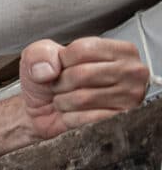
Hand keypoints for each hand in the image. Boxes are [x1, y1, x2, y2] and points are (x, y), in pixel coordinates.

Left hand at [19, 36, 148, 140]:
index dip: (62, 61)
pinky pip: (85, 119)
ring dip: (64, 102)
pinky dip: (70, 118)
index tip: (62, 67)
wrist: (42, 113)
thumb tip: (48, 70)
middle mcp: (132, 72)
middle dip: (61, 83)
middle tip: (62, 87)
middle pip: (82, 74)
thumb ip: (39, 53)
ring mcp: (130, 98)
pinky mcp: (120, 120)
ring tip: (68, 100)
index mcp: (120, 50)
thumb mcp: (38, 56)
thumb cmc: (50, 82)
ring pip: (82, 98)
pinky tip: (74, 114)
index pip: (83, 49)